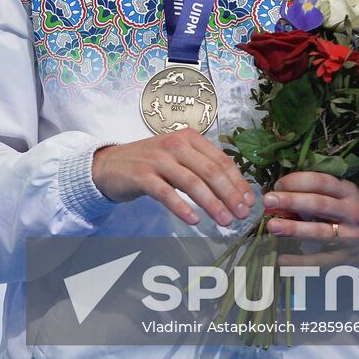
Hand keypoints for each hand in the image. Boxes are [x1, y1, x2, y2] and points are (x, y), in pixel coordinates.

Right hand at [90, 128, 255, 226]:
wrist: (110, 165)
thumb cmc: (150, 163)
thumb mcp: (178, 158)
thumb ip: (202, 167)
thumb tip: (234, 191)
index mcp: (189, 138)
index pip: (221, 160)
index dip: (238, 182)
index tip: (249, 201)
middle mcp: (175, 144)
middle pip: (210, 172)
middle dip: (230, 195)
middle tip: (241, 215)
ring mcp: (158, 159)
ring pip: (192, 183)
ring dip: (212, 204)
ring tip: (224, 221)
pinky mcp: (142, 175)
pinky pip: (167, 193)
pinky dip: (182, 207)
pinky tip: (194, 221)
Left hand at [263, 171, 358, 266]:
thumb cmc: (347, 213)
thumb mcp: (339, 196)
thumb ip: (314, 192)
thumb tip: (276, 190)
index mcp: (348, 192)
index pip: (321, 182)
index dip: (297, 182)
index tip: (277, 185)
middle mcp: (352, 212)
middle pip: (319, 205)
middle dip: (292, 201)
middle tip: (268, 200)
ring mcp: (351, 236)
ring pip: (320, 232)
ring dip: (294, 229)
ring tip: (272, 226)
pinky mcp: (347, 258)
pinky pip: (321, 260)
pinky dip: (301, 261)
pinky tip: (282, 259)